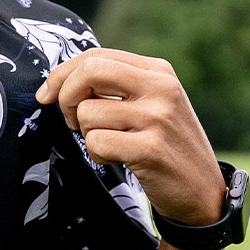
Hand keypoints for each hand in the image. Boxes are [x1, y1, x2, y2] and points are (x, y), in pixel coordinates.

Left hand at [35, 48, 223, 226]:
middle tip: (71, 120)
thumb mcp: (152, 103)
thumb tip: (59, 80)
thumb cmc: (167, 146)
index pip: (97, 56)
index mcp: (158, 71)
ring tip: (112, 144)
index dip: (63, 73)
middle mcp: (161, 88)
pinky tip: (118, 158)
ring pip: (88, 113)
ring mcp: (158, 117)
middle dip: (66, 96)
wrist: (204, 193)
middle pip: (89, 71)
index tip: (46, 94)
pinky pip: (96, 143)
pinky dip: (98, 155)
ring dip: (88, 135)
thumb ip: (116, 86)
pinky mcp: (151, 148)